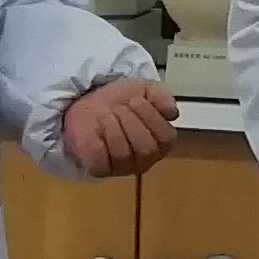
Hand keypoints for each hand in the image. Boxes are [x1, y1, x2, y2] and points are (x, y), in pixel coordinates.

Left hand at [63, 77, 180, 178]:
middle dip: (131, 121)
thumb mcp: (143, 89)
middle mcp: (145, 159)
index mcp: (160, 142)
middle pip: (147, 149)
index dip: (151, 116)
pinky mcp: (100, 169)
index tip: (136, 100)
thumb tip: (173, 113)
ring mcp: (123, 167)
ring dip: (114, 127)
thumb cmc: (118, 100)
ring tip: (107, 115)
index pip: (166, 138)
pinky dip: (101, 138)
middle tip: (120, 108)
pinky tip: (98, 128)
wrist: (85, 102)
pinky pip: (104, 159)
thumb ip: (161, 96)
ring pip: (125, 154)